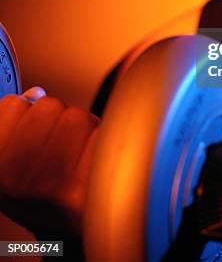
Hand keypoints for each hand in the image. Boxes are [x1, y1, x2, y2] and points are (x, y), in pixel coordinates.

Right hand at [0, 88, 99, 238]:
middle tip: (61, 145)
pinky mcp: (85, 188)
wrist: (68, 233)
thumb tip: (35, 94)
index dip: (29, 113)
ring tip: (78, 154)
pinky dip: (102, 141)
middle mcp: (16, 178)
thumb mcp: (13, 158)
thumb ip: (16, 122)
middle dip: (59, 117)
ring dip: (84, 129)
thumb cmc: (41, 190)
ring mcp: (49, 184)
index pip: (14, 106)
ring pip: (76, 117)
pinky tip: (93, 161)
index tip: (33, 132)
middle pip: (48, 106)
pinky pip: (100, 135)